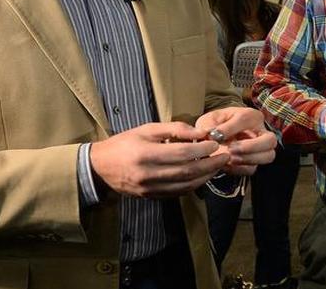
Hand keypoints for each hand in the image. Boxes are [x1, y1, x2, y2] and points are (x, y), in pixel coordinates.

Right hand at [89, 122, 229, 197]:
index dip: (203, 149)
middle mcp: (149, 174)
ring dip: (206, 176)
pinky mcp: (152, 197)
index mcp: (146, 154)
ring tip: (218, 165)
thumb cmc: (124, 143)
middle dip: (210, 164)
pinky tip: (203, 176)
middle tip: (225, 155)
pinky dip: (194, 185)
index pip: (183, 153)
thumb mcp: (147, 129)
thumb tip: (200, 133)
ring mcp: (150, 188)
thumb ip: (174, 129)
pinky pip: (178, 193)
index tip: (216, 143)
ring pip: (186, 185)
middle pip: (188, 171)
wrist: (100, 168)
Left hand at [196, 107, 276, 176]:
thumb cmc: (215, 125)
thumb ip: (209, 126)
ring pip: (267, 156)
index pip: (247, 119)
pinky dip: (239, 169)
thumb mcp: (209, 120)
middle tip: (231, 149)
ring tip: (230, 159)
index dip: (230, 128)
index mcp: (250, 116)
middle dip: (251, 146)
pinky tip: (226, 165)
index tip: (215, 136)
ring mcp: (260, 149)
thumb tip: (211, 134)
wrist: (215, 137)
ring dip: (248, 159)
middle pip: (270, 140)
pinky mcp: (253, 162)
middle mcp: (260, 131)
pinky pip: (252, 168)